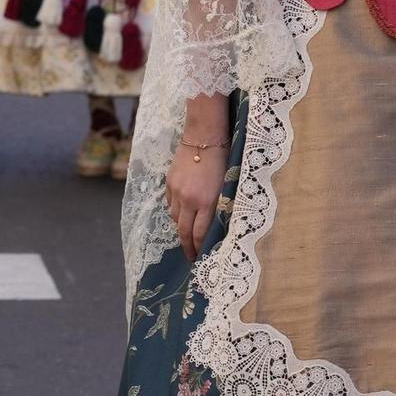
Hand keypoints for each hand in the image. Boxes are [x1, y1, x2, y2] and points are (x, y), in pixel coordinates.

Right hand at [165, 138, 225, 261]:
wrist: (204, 137)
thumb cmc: (223, 161)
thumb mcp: (226, 187)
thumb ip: (219, 208)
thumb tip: (215, 227)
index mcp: (206, 201)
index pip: (200, 234)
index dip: (199, 249)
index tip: (199, 258)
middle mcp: (189, 199)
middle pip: (183, 230)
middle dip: (187, 246)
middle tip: (190, 257)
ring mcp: (176, 191)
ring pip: (174, 218)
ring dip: (181, 229)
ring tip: (186, 235)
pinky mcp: (169, 182)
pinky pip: (170, 204)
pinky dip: (175, 212)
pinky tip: (181, 213)